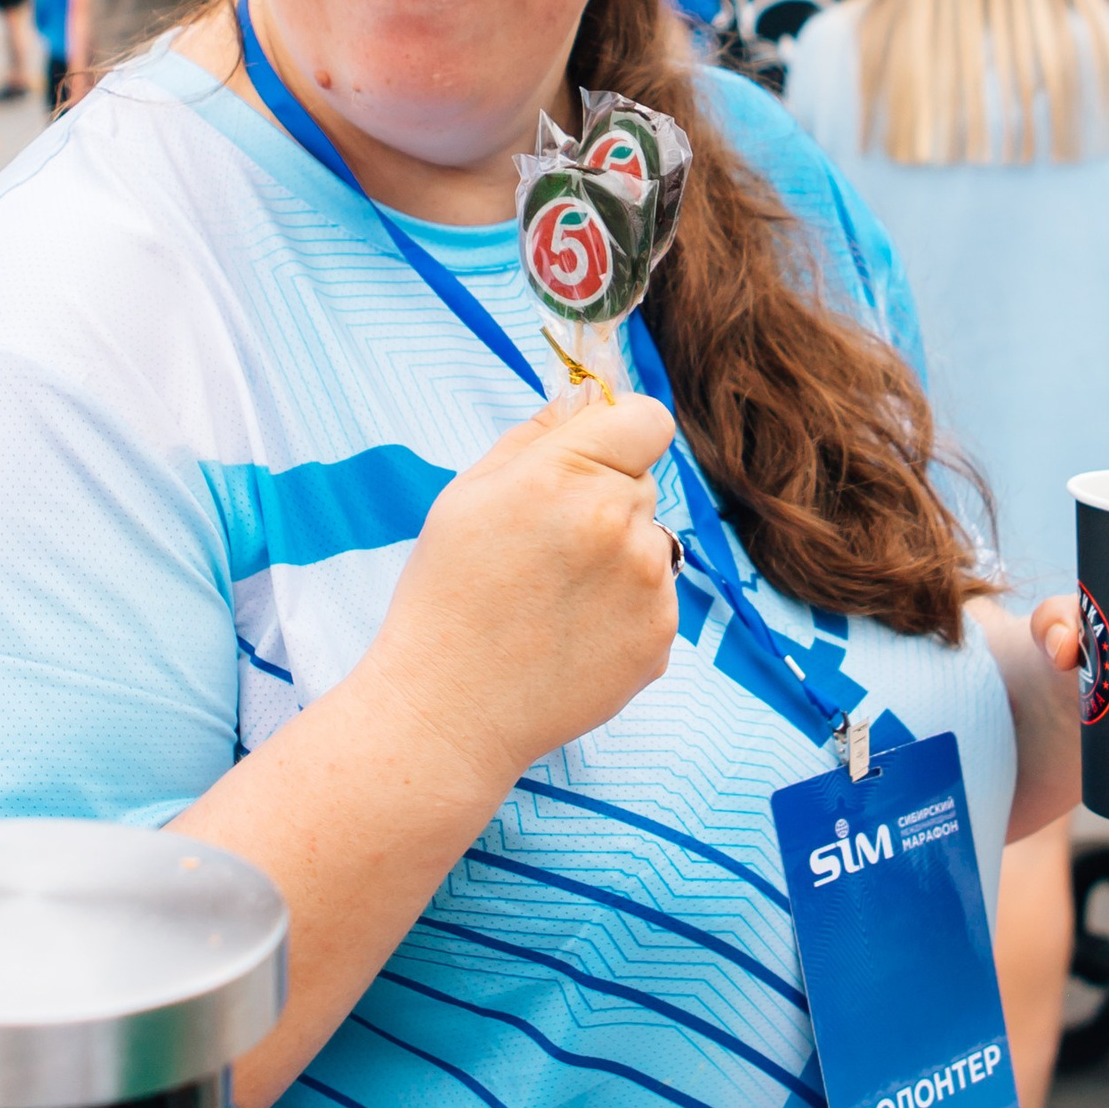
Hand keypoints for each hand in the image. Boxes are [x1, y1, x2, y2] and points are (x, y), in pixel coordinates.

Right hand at [366, 384, 679, 793]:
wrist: (450, 710)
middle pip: (643, 481)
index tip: (596, 455)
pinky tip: (570, 634)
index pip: (647, 417)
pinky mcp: (662, 636)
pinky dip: (623, 610)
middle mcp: (620, 523)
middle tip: (545, 548)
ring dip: (618, 557)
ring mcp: (648, 584)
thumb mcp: (469, 494)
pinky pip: (656, 598)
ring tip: (553, 599)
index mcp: (570, 476)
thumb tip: (583, 397)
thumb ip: (537, 434)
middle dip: (605, 499)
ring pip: (651, 541)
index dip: (621, 432)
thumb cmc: (446, 595)